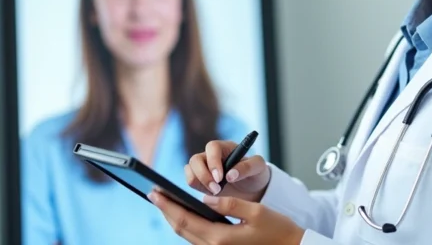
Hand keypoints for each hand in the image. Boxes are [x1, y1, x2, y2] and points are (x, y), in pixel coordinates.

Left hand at [149, 190, 304, 244]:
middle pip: (181, 229)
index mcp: (221, 238)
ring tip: (165, 202)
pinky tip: (184, 213)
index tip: (154, 192)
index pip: (185, 219)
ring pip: (187, 235)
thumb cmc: (278, 230)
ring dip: (174, 218)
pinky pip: (197, 238)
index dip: (167, 205)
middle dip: (166, 210)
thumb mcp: (255, 212)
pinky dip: (187, 224)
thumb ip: (228, 204)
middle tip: (154, 194)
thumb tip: (206, 198)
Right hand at [185, 140, 269, 201]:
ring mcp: (204, 168)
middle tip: (216, 190)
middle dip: (203, 175)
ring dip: (199, 182)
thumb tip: (230, 175)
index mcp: (225, 147)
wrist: (254, 190)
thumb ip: (247, 167)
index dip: (213, 161)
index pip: (212, 147)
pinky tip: (211, 196)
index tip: (220, 177)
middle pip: (195, 159)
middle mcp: (211, 156)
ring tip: (216, 193)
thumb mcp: (258, 168)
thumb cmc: (256, 173)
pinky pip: (191, 181)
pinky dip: (197, 189)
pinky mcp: (200, 181)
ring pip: (190, 170)